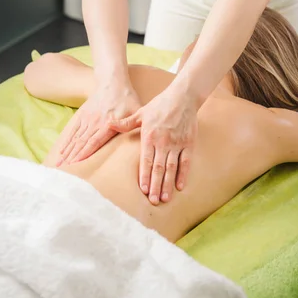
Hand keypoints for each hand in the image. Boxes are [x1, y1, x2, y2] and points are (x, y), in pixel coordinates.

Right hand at [57, 81, 141, 165]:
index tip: (76, 164)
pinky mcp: (83, 115)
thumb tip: (140, 139)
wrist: (112, 81)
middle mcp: (95, 122)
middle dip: (73, 157)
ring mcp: (88, 118)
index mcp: (108, 124)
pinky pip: (74, 130)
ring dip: (68, 152)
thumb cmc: (127, 98)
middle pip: (82, 143)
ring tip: (59, 164)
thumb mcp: (136, 110)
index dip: (85, 154)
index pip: (94, 142)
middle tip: (64, 171)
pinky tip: (62, 150)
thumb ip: (133, 125)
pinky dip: (67, 141)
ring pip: (76, 138)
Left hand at [110, 89, 197, 204]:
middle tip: (153, 200)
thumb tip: (109, 124)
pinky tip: (180, 186)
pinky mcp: (189, 144)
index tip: (143, 189)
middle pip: (159, 167)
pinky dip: (183, 174)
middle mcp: (163, 142)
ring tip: (164, 198)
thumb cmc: (159, 105)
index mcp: (150, 135)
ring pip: (172, 168)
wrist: (183, 97)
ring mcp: (177, 144)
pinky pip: (186, 162)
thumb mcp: (140, 113)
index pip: (146, 159)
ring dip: (168, 184)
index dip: (145, 175)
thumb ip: (126, 123)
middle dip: (155, 185)